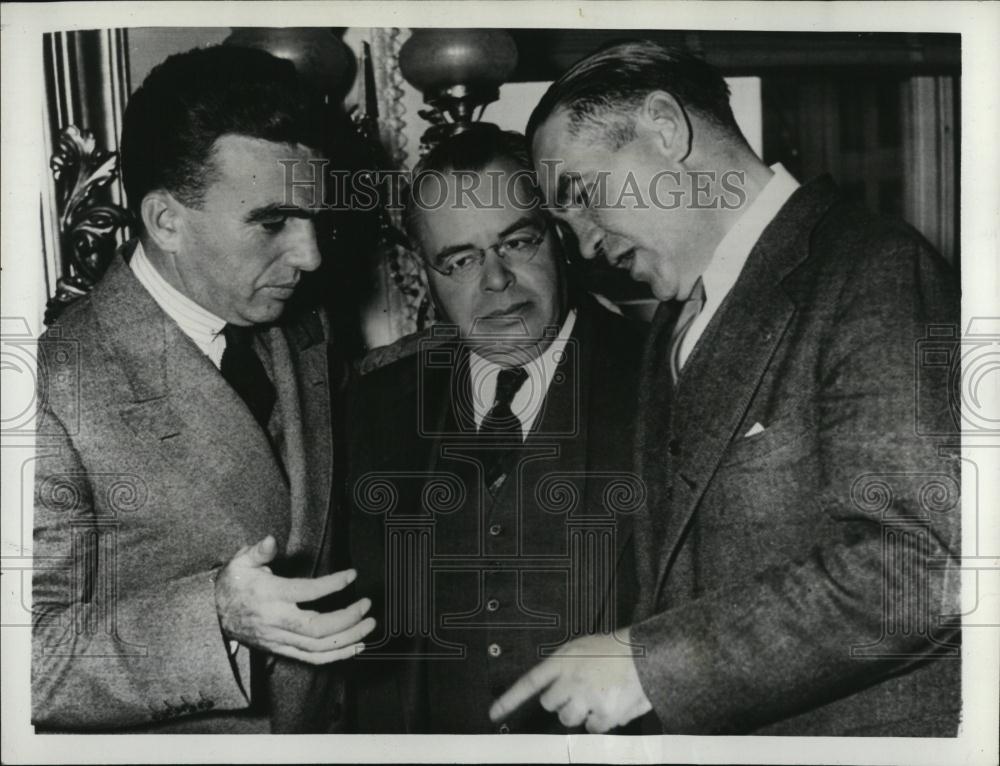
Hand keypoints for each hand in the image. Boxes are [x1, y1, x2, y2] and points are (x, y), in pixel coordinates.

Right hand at [215, 535, 374, 664]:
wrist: (213, 616)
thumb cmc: (233, 585)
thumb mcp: (241, 562)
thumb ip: (259, 551)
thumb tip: (270, 540)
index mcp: (271, 596)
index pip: (308, 592)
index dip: (333, 584)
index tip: (351, 575)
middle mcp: (277, 621)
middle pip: (318, 628)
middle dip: (347, 619)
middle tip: (367, 606)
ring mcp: (279, 639)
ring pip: (317, 648)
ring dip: (348, 640)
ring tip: (368, 627)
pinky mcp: (281, 649)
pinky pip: (312, 658)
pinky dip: (336, 655)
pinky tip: (355, 647)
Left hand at [489, 630, 651, 732]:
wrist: (646, 654)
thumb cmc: (615, 649)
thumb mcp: (582, 648)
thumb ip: (565, 667)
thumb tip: (552, 689)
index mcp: (564, 660)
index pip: (530, 682)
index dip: (509, 699)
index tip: (493, 713)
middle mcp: (571, 681)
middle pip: (550, 704)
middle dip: (562, 700)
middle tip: (580, 690)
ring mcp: (586, 699)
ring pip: (569, 718)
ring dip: (580, 711)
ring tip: (598, 694)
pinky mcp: (603, 715)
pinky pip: (592, 728)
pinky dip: (600, 721)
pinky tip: (610, 703)